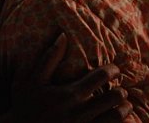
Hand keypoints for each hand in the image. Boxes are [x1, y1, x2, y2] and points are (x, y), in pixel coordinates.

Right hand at [8, 34, 132, 122]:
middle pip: (115, 98)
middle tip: (120, 89)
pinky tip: (115, 121)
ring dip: (124, 110)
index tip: (114, 69)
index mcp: (71, 94)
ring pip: (117, 117)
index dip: (112, 70)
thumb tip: (62, 35)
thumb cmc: (24, 106)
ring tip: (123, 106)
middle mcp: (82, 111)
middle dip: (121, 91)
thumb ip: (49, 58)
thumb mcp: (32, 80)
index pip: (101, 76)